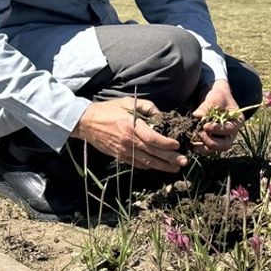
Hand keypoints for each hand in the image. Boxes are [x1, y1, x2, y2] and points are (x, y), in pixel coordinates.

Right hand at [71, 98, 186, 172]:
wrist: (86, 122)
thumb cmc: (108, 110)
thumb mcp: (128, 102)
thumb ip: (147, 107)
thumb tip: (161, 115)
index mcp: (132, 126)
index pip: (153, 138)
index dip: (166, 144)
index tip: (177, 145)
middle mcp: (129, 141)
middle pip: (153, 153)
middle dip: (170, 158)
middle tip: (184, 162)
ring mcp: (124, 151)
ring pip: (147, 162)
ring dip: (163, 166)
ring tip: (176, 168)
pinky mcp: (120, 156)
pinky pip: (137, 164)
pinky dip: (150, 166)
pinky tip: (159, 167)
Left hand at [191, 80, 240, 153]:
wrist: (215, 100)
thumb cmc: (219, 96)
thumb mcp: (215, 97)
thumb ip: (208, 106)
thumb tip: (197, 115)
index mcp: (237, 121)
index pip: (230, 129)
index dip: (218, 130)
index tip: (205, 125)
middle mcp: (232, 133)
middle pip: (225, 144)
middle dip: (211, 141)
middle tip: (200, 132)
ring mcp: (222, 139)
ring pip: (215, 149)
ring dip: (203, 147)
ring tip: (192, 142)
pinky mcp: (213, 141)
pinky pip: (207, 149)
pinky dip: (198, 149)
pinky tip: (190, 145)